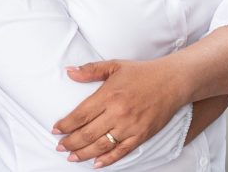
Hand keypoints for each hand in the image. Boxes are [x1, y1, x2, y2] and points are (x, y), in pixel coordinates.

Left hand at [51, 58, 186, 167]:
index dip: (66, 125)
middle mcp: (117, 113)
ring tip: (72, 157)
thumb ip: (90, 70)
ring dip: (83, 154)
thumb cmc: (141, 72)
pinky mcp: (141, 136)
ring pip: (101, 146)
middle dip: (70, 142)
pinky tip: (96, 163)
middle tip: (60, 146)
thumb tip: (69, 71)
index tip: (56, 130)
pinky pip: (120, 152)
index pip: (81, 115)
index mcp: (108, 95)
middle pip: (87, 133)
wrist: (171, 82)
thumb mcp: (114, 65)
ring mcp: (129, 126)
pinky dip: (107, 160)